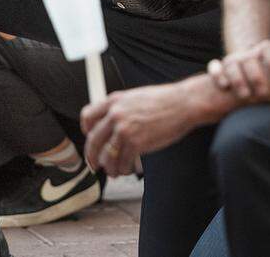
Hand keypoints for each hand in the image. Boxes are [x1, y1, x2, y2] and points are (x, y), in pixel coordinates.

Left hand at [81, 82, 203, 176]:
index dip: (86, 130)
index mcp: (114, 100)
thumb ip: (121, 108)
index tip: (89, 138)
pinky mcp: (136, 143)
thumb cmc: (165, 101)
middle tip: (94, 164)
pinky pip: (122, 162)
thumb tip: (112, 125)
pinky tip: (128, 170)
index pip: (88, 116)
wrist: (183, 104)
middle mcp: (116, 114)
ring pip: (107, 156)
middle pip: (93, 140)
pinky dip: (124, 169)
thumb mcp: (136, 97)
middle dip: (92, 156)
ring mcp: (124, 129)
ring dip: (109, 167)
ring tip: (114, 172)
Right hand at [208, 39, 269, 98]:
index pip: (267, 47)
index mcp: (262, 54)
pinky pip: (215, 67)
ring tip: (246, 96)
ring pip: (232, 62)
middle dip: (257, 75)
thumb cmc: (262, 84)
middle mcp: (246, 55)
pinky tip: (224, 86)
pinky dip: (218, 74)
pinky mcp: (217, 70)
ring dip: (238, 78)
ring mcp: (231, 62)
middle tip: (264, 93)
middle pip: (251, 58)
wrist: (234, 80)